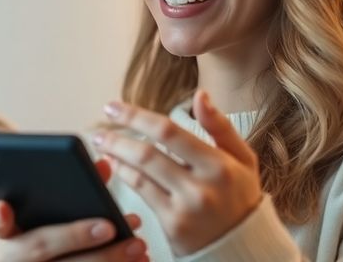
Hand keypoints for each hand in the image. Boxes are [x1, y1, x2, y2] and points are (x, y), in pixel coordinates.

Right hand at [0, 160, 149, 261]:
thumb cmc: (48, 246)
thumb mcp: (46, 221)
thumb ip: (68, 193)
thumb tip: (105, 165)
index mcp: (6, 233)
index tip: (4, 207)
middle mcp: (12, 259)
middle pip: (38, 248)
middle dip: (74, 236)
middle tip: (109, 225)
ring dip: (107, 260)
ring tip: (137, 244)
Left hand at [95, 90, 261, 255]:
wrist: (243, 245)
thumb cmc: (240, 197)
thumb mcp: (243, 159)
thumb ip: (220, 127)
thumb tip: (200, 96)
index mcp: (219, 165)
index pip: (169, 132)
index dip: (136, 116)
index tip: (114, 106)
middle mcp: (202, 187)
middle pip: (148, 153)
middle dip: (117, 137)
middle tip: (100, 127)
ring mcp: (185, 208)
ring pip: (140, 172)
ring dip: (116, 154)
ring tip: (103, 143)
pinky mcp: (173, 225)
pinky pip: (141, 192)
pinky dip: (124, 175)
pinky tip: (116, 165)